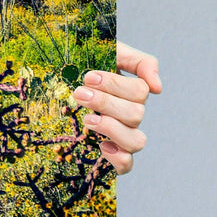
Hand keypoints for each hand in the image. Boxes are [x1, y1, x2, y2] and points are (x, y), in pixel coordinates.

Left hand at [75, 41, 161, 174]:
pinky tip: (100, 144)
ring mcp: (122, 135)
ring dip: (111, 128)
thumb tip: (158, 88)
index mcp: (132, 92)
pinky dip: (117, 157)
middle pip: (136, 115)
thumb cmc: (85, 63)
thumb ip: (140, 62)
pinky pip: (127, 165)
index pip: (140, 91)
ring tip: (87, 119)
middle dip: (105, 102)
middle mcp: (131, 115)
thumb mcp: (112, 52)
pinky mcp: (111, 153)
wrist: (59, 77)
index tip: (89, 76)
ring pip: (136, 141)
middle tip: (80, 93)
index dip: (115, 85)